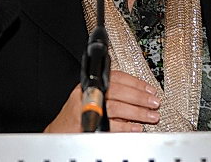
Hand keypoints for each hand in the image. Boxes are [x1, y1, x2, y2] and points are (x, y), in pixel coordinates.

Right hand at [43, 71, 160, 132]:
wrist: (57, 134)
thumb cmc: (74, 118)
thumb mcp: (91, 99)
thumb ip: (110, 96)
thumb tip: (137, 99)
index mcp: (90, 84)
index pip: (116, 77)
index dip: (136, 83)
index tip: (149, 89)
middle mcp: (87, 93)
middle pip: (118, 91)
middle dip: (139, 97)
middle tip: (153, 103)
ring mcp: (86, 109)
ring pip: (116, 107)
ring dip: (137, 112)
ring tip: (149, 116)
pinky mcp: (86, 124)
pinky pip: (110, 126)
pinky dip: (125, 127)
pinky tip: (135, 128)